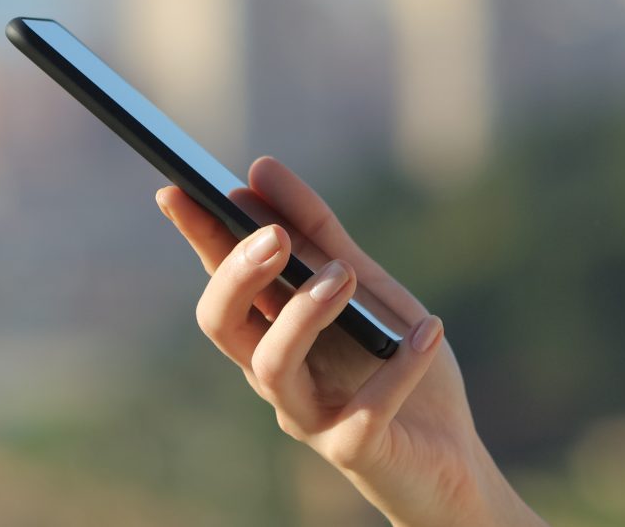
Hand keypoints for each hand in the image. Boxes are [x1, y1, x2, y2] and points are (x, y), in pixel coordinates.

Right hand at [155, 155, 534, 526]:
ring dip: (303, 313)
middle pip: (222, 325)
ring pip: (272, 366)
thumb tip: (260, 169)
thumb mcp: (364, 286)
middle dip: (238, 276)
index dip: (195, 237)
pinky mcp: (353, 450)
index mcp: (270, 329)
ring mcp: (308, 415)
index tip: (175, 190)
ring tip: (345, 275)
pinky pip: (364, 410)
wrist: (448, 454)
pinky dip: (400, 365)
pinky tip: (430, 330)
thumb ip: (319, 235)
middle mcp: (275, 374)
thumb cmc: (395, 362)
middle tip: (275, 237)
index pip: (220, 277)